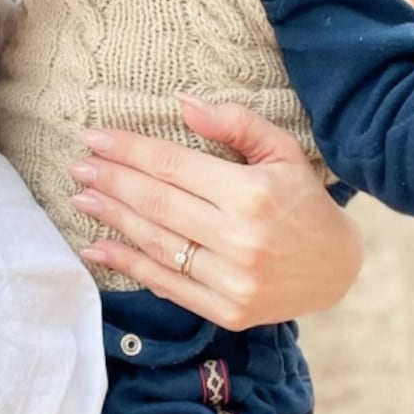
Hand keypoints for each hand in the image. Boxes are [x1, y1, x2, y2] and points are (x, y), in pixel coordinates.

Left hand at [68, 95, 362, 329]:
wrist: (336, 268)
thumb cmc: (302, 199)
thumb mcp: (280, 150)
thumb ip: (234, 122)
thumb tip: (181, 101)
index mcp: (252, 194)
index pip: (173, 165)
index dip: (129, 149)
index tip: (95, 137)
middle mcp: (240, 239)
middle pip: (157, 203)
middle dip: (111, 181)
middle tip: (78, 165)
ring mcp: (232, 281)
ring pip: (155, 243)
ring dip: (112, 218)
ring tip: (82, 198)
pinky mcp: (226, 312)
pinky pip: (166, 284)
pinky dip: (127, 264)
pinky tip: (97, 247)